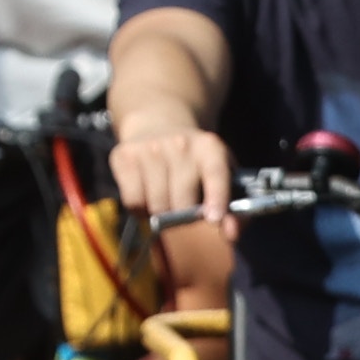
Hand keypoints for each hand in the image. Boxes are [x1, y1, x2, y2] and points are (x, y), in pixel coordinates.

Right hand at [111, 120, 234, 225]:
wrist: (158, 124)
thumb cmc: (195, 162)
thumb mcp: (220, 175)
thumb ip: (234, 208)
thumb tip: (232, 234)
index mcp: (210, 147)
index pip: (216, 173)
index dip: (217, 198)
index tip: (214, 219)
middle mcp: (181, 144)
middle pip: (182, 203)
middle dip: (184, 216)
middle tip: (183, 207)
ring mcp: (150, 148)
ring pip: (156, 206)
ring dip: (161, 213)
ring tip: (165, 197)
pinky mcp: (124, 156)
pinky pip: (133, 202)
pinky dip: (140, 208)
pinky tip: (146, 194)